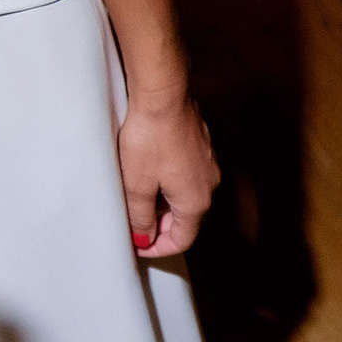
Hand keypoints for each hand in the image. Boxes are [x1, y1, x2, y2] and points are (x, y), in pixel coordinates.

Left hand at [117, 90, 221, 257]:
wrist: (164, 94)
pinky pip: (187, 175)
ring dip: (163, 202)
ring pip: (185, 196)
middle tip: (132, 220)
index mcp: (195, 202)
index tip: (137, 244)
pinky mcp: (202, 147)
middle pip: (185, 219)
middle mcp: (209, 186)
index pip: (182, 240)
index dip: (157, 248)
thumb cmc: (150, 137)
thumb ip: (140, 217)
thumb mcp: (136, 185)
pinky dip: (168, 181)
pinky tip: (148, 168)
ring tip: (136, 192)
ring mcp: (208, 165)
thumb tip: (144, 236)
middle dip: (159, 225)